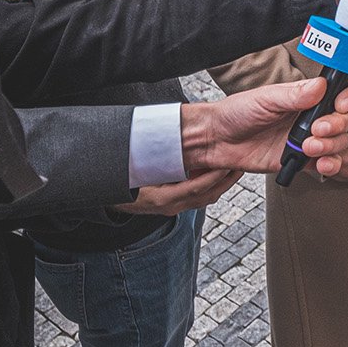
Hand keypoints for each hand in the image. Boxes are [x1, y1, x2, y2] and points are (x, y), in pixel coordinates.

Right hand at [117, 170, 238, 214]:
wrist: (107, 197)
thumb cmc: (120, 179)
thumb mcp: (136, 169)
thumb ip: (156, 158)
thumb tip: (169, 138)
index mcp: (162, 198)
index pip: (196, 188)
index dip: (213, 177)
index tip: (227, 165)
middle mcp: (170, 206)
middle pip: (206, 196)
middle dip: (225, 182)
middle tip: (240, 166)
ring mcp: (172, 208)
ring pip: (204, 198)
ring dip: (220, 184)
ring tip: (233, 168)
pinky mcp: (172, 206)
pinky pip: (197, 197)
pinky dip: (209, 186)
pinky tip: (216, 173)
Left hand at [179, 79, 347, 175]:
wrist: (219, 141)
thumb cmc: (237, 113)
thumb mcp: (265, 99)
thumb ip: (294, 95)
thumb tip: (321, 85)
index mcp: (306, 96)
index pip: (341, 91)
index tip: (342, 104)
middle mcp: (312, 116)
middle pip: (346, 119)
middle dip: (338, 125)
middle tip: (317, 129)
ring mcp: (309, 138)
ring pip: (340, 142)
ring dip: (331, 146)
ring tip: (308, 147)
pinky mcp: (302, 159)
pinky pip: (327, 163)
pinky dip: (330, 164)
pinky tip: (321, 164)